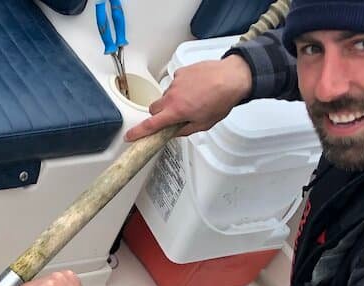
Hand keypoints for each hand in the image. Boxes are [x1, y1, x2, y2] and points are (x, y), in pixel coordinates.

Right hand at [123, 56, 252, 141]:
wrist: (232, 77)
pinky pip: (175, 83)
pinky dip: (181, 87)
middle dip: (160, 115)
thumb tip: (174, 132)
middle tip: (174, 116)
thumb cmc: (222, 99)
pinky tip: (195, 88)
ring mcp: (175, 82)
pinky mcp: (180, 72)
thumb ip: (185, 130)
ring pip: (165, 96)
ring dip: (173, 100)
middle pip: (154, 109)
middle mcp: (172, 96)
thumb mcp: (204, 124)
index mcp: (176, 111)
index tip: (130, 136)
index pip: (151, 125)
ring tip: (192, 99)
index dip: (138, 132)